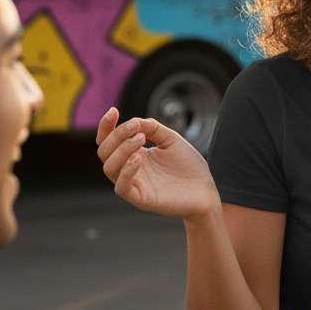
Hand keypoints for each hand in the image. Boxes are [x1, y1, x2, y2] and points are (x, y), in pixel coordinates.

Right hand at [96, 107, 218, 218]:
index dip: (106, 125)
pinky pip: (122, 187)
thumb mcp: (171, 139)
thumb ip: (153, 128)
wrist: (206, 190)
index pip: (108, 140)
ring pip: (109, 168)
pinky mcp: (140, 199)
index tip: (114, 110)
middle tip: (136, 126)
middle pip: (104, 152)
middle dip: (116, 135)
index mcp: (134, 154)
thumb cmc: (189, 166)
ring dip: (122, 149)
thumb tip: (135, 121)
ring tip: (141, 138)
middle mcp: (129, 169)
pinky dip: (126, 171)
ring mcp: (134, 184)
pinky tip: (139, 158)